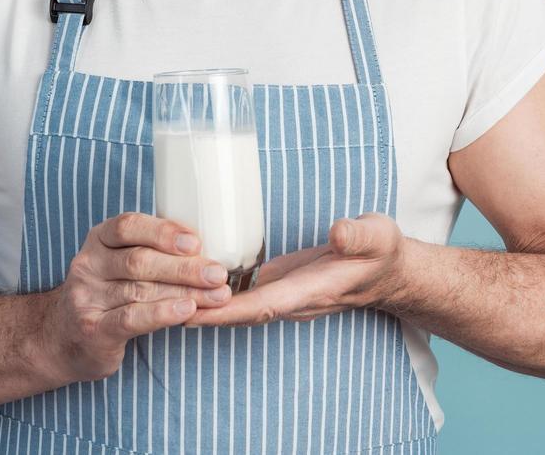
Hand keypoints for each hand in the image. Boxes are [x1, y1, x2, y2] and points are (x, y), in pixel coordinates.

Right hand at [36, 211, 234, 382]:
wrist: (63, 339)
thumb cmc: (107, 294)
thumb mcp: (119, 262)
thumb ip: (151, 251)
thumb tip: (206, 247)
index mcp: (98, 240)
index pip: (128, 226)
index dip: (163, 231)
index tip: (196, 241)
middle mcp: (88, 265)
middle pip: (139, 261)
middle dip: (184, 267)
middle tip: (218, 273)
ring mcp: (86, 298)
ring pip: (141, 290)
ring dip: (185, 292)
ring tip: (217, 295)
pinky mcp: (93, 329)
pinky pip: (131, 318)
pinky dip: (163, 313)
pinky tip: (188, 310)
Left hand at [181, 213, 405, 327]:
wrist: (387, 269)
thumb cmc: (381, 252)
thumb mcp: (376, 237)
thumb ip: (357, 236)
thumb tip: (338, 233)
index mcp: (311, 291)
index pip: (262, 306)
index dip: (225, 311)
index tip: (191, 311)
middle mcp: (291, 299)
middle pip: (238, 312)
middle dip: (200, 311)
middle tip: (157, 302)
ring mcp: (282, 293)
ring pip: (236, 305)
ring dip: (202, 303)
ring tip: (160, 293)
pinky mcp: (276, 283)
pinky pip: (240, 293)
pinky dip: (213, 291)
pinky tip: (187, 279)